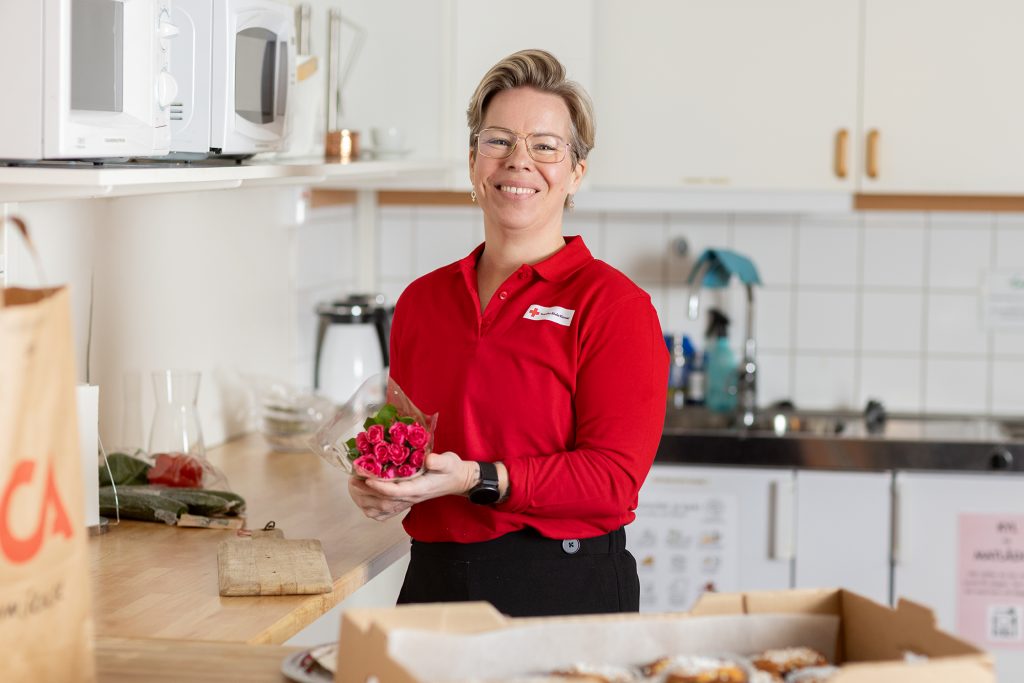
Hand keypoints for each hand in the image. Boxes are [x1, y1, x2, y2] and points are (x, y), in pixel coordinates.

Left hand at [347, 451, 476, 521]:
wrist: (457, 481)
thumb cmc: (451, 469)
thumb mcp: (449, 461)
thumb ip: (440, 461)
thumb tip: (429, 459)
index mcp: (419, 489)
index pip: (396, 492)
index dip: (380, 486)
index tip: (366, 477)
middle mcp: (411, 498)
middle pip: (383, 501)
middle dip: (365, 491)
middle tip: (353, 477)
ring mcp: (407, 502)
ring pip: (381, 509)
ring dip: (364, 500)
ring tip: (354, 485)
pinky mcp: (405, 502)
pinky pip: (384, 513)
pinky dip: (370, 509)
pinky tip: (363, 499)